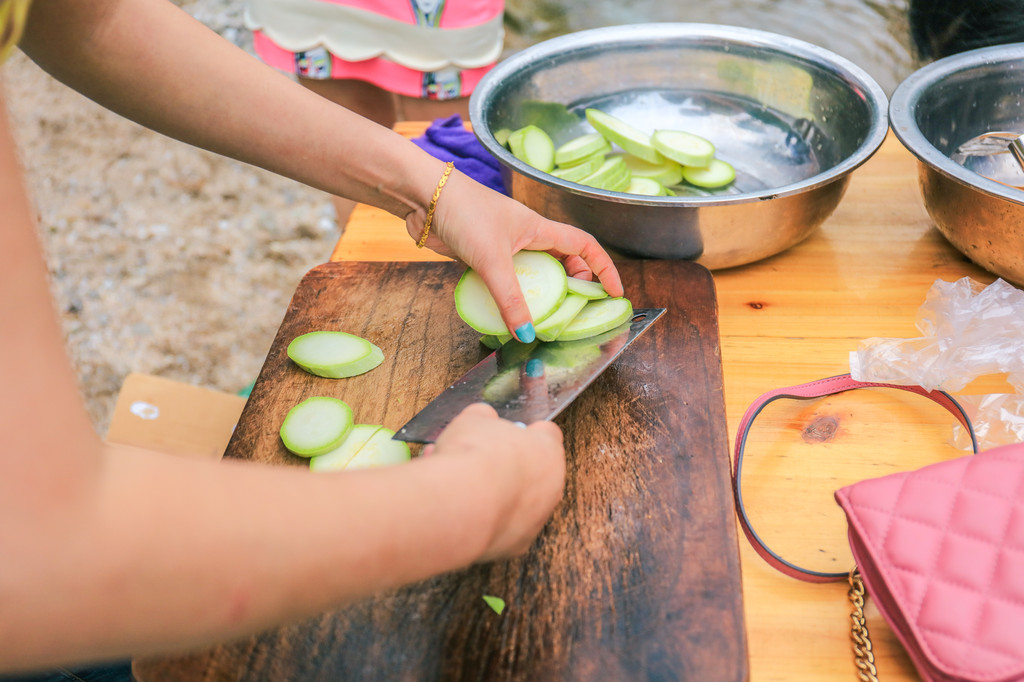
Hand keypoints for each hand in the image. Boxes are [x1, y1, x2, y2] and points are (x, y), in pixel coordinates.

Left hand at [408, 168, 624, 341]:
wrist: (422, 197)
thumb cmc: (463, 212)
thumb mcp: (492, 259)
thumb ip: (510, 298)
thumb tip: (526, 334)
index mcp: (539, 229)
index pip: (584, 246)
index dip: (603, 267)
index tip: (614, 292)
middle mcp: (524, 237)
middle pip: (562, 262)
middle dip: (573, 286)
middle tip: (575, 312)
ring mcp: (501, 246)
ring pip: (531, 273)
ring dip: (539, 294)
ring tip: (545, 319)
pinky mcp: (479, 256)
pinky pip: (503, 281)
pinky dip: (509, 297)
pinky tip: (506, 315)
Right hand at [429, 403, 565, 560]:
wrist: (461, 503)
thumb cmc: (474, 457)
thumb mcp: (473, 419)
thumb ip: (484, 418)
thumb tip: (481, 419)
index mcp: (548, 451)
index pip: (547, 435)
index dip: (525, 433)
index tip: (508, 433)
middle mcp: (551, 487)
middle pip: (532, 471)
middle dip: (506, 465)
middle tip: (478, 460)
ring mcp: (536, 519)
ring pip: (516, 502)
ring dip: (493, 493)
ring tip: (457, 485)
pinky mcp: (516, 545)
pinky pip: (501, 526)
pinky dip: (484, 519)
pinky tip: (459, 509)